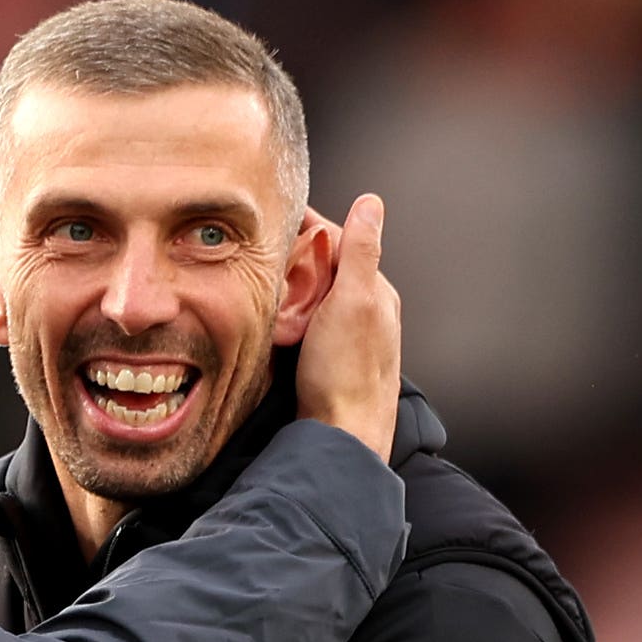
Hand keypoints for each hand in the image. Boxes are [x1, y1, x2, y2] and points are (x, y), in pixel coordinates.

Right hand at [292, 195, 400, 461]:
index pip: (343, 240)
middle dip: (301, 252)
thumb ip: (361, 251)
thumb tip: (371, 203)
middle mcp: (368, 311)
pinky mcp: (333, 359)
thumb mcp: (353, 302)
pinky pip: (313, 322)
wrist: (343, 438)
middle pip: (331, 267)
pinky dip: (295, 311)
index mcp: (376, 291)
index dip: (311, 225)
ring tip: (268, 275)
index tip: (280, 213)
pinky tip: (280, 317)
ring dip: (296, 282)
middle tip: (265, 244)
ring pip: (321, 295)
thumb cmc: (345, 375)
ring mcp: (351, 337)